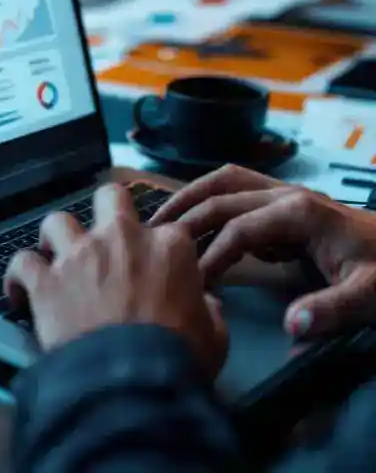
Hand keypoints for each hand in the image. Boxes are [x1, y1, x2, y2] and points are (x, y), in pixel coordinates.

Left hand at [4, 184, 227, 376]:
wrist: (132, 382)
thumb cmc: (178, 359)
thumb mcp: (215, 335)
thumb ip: (208, 310)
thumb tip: (205, 304)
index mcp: (169, 247)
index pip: (167, 230)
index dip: (158, 249)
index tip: (154, 267)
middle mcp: (121, 239)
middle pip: (109, 198)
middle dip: (105, 211)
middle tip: (101, 237)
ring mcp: (79, 256)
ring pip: (56, 221)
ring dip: (54, 238)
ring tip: (53, 256)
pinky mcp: (45, 280)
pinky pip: (21, 262)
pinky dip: (16, 276)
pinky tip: (18, 292)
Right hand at [151, 164, 375, 337]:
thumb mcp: (369, 294)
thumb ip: (331, 309)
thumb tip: (292, 326)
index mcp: (300, 213)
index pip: (238, 228)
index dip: (211, 254)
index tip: (194, 281)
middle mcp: (287, 194)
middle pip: (221, 195)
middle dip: (185, 216)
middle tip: (153, 239)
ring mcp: (286, 193)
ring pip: (225, 180)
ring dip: (191, 195)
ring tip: (162, 216)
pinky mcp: (286, 200)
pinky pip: (237, 189)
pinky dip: (210, 198)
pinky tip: (197, 220)